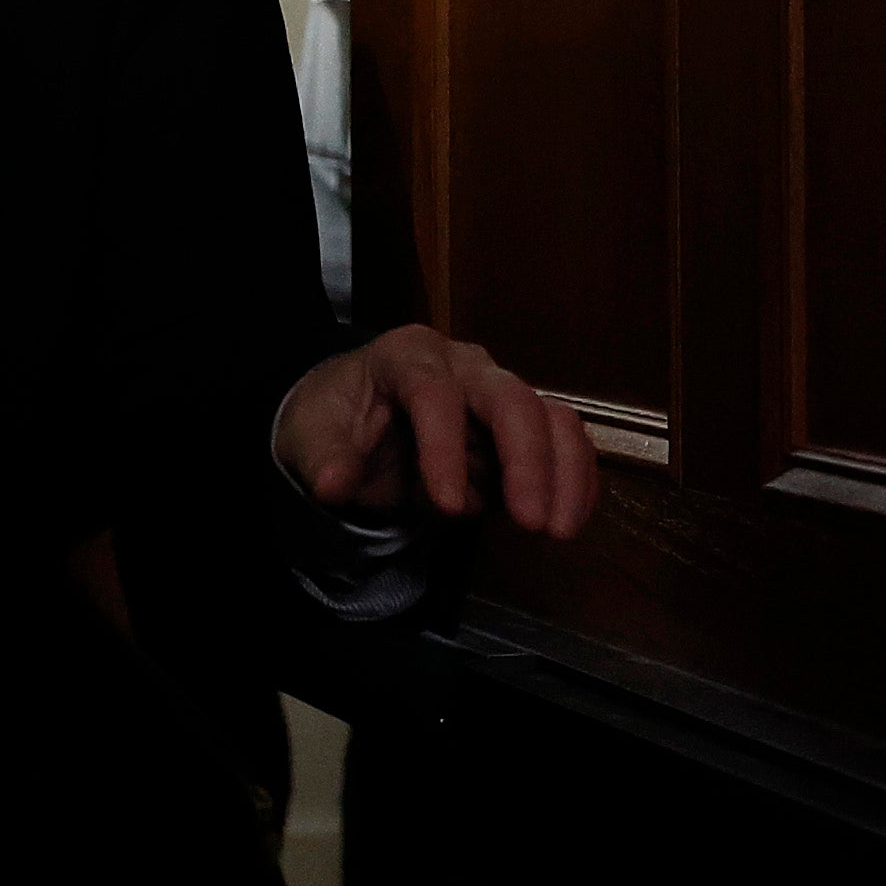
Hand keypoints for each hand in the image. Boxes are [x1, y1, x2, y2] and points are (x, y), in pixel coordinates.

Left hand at [272, 326, 601, 540]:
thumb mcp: (311, 437)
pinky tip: (569, 519)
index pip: (433, 391)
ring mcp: (497, 392)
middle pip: (509, 397)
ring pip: (549, 416)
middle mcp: (462, 365)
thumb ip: (324, 459)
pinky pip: (564, 442)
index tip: (446, 506)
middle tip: (529, 522)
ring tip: (556, 530)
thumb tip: (333, 484)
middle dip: (526, 459)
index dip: (444, 447)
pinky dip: (575, 479)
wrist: (355, 419)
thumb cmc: (336, 419)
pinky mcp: (521, 427)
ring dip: (562, 473)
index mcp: (406, 355)